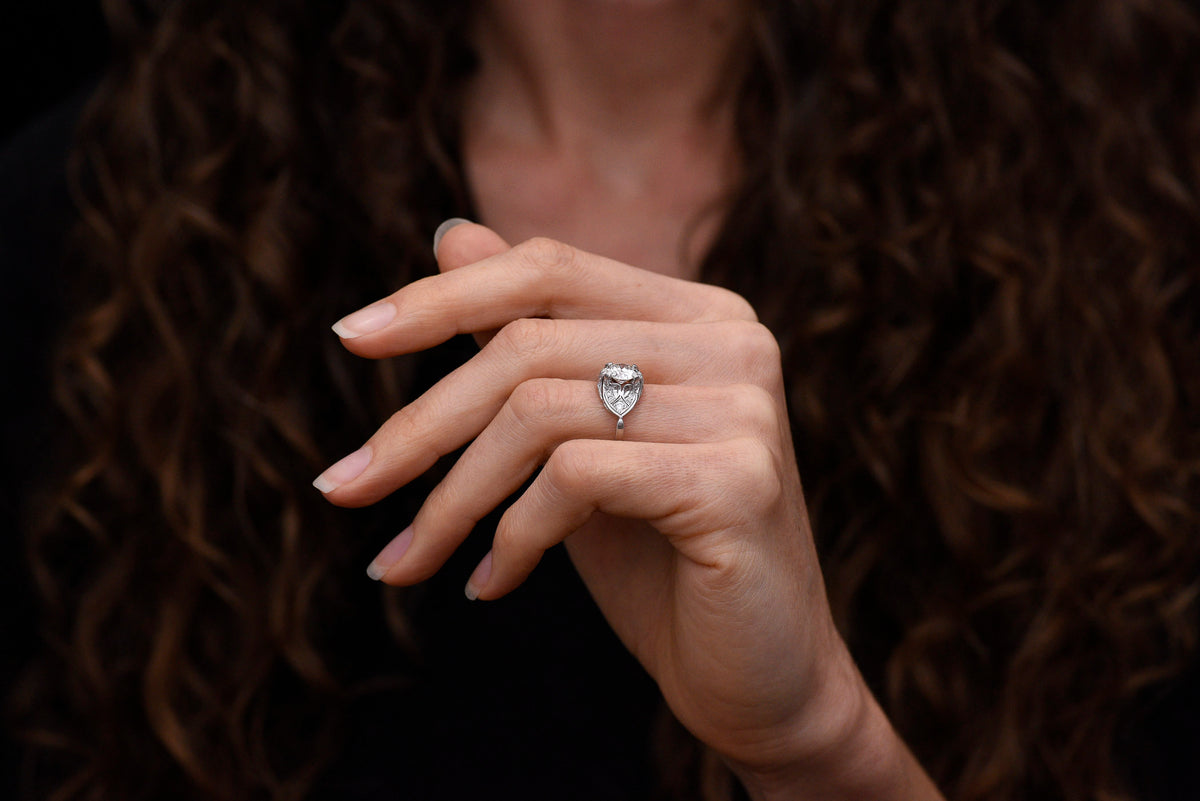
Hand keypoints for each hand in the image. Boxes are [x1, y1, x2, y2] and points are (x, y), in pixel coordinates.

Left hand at [315, 223, 942, 799]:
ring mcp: (742, 405)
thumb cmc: (660, 562)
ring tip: (406, 561)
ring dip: (450, 499)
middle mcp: (732, 341)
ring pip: (537, 412)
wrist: (760, 677)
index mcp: (697, 316)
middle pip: (527, 346)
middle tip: (342, 488)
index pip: (548, 268)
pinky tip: (492, 586)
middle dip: (417, 425)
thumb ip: (525, 339)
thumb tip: (448, 232)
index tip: (348, 338)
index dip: (441, 296)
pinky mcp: (737, 478)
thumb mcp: (576, 443)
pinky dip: (511, 537)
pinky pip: (574, 477)